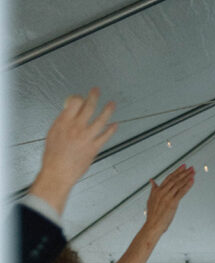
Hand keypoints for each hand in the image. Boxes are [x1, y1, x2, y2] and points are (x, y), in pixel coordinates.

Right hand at [30, 88, 116, 214]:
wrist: (58, 172)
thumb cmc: (53, 155)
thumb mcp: (53, 133)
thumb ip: (62, 122)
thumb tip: (68, 113)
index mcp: (64, 122)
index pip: (74, 102)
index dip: (78, 97)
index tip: (80, 98)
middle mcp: (76, 127)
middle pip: (88, 107)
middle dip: (94, 96)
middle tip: (97, 90)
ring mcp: (87, 137)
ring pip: (100, 120)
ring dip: (108, 110)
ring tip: (112, 104)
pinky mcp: (94, 147)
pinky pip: (105, 136)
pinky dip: (111, 129)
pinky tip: (115, 125)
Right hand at [143, 165, 194, 236]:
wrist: (153, 224)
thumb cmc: (152, 214)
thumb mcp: (150, 199)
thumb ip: (153, 189)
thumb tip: (152, 180)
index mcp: (158, 190)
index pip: (169, 177)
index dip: (176, 171)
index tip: (183, 166)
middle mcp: (163, 192)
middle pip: (175, 179)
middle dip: (184, 172)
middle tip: (190, 167)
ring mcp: (168, 197)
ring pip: (179, 184)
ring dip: (187, 177)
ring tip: (193, 172)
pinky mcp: (173, 203)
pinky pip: (181, 192)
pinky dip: (187, 186)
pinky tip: (192, 181)